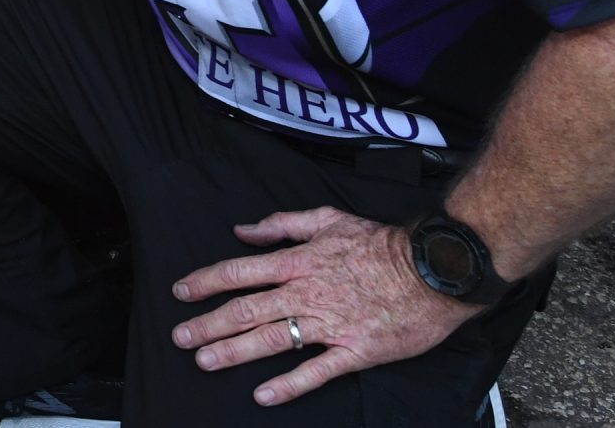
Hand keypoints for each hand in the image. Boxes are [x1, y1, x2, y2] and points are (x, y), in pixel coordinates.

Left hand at [170, 207, 474, 406]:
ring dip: (234, 351)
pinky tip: (263, 395)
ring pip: (272, 339)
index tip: (181, 292)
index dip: (207, 282)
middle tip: (180, 337)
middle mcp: (306, 293)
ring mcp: (329, 325)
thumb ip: (282, 224)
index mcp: (299, 262)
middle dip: (208, 324)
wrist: (434, 270)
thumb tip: (243, 231)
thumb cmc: (381, 243)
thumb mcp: (328, 219)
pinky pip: (315, 371)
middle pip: (247, 309)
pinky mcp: (354, 351)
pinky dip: (288, 384)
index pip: (240, 271)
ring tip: (205, 361)